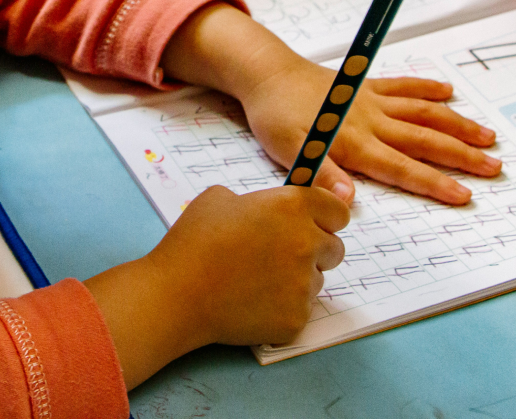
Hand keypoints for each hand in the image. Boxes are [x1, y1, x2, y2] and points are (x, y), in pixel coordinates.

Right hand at [85, 183, 347, 387]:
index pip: (339, 211)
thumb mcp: (222, 197)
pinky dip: (283, 308)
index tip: (314, 223)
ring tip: (258, 280)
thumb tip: (268, 213)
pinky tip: (253, 303)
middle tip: (281, 254)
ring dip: (298, 279)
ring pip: (318, 280)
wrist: (177, 293)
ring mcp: (304, 284)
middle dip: (315, 249)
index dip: (326, 217)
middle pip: (335, 248)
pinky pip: (300, 309)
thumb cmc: (195, 239)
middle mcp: (307, 242)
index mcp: (293, 206)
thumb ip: (259, 201)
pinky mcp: (296, 319)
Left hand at [244, 55, 501, 205]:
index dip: (433, 183)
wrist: (267, 74)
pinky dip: (426, 87)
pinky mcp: (365, 85)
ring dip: (455, 123)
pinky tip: (448, 91)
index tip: (464, 195)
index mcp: (353, 142)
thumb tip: (347, 199)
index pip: (401, 168)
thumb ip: (320, 174)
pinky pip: (403, 85)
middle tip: (494, 167)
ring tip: (486, 135)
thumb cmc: (275, 116)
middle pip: (423, 139)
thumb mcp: (289, 151)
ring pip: (422, 112)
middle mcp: (369, 121)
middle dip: (460, 155)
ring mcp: (370, 100)